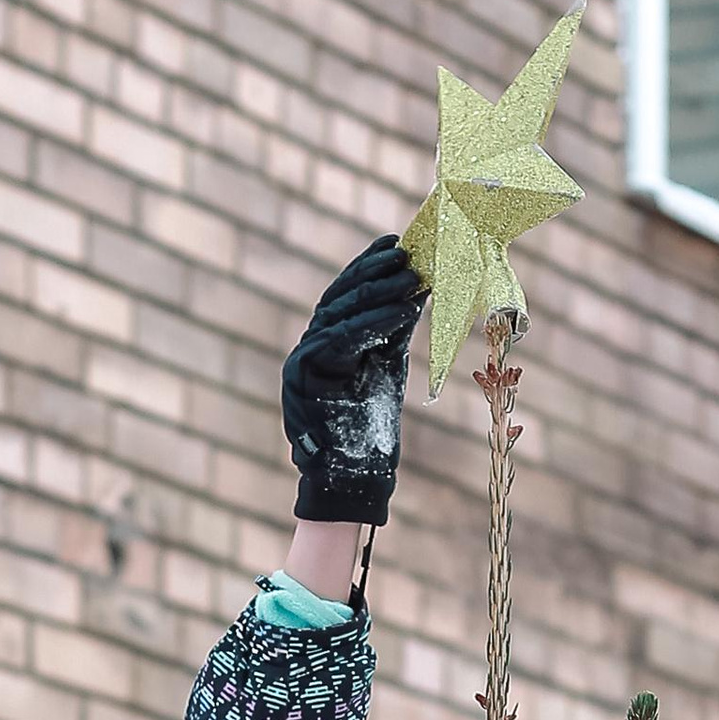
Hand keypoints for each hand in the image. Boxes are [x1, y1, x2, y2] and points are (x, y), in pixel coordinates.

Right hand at [281, 237, 426, 524]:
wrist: (354, 477)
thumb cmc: (369, 426)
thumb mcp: (386, 366)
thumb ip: (392, 330)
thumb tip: (417, 287)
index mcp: (326, 342)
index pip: (344, 294)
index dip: (367, 265)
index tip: (396, 242)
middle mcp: (310, 346)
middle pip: (339, 297)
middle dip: (374, 272)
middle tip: (408, 253)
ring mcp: (302, 361)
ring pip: (338, 314)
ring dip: (378, 291)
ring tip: (411, 275)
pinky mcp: (302, 378)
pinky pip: (340, 342)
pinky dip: (372, 323)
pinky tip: (403, 309)